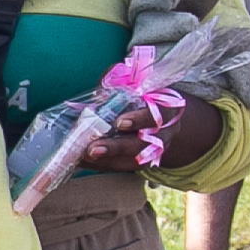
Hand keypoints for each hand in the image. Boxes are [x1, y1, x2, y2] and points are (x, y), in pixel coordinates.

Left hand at [82, 96, 227, 172]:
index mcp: (167, 109)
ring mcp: (155, 151)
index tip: (119, 122)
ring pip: (134, 161)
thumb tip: (100, 91)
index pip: (158, 115)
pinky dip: (101, 165)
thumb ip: (119, 81)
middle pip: (142, 144)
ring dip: (106, 160)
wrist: (162, 114)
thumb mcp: (136, 83)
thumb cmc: (145, 95)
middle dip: (116, 148)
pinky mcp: (142, 162)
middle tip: (92, 148)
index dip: (140, 120)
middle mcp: (164, 133)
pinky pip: (122, 167)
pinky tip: (82, 161)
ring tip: (83, 157)